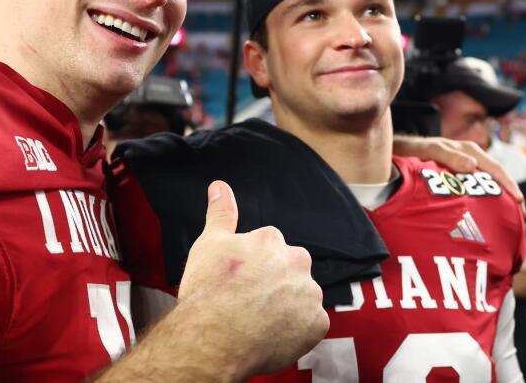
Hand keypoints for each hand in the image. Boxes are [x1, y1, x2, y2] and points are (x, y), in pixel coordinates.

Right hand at [179, 181, 328, 374]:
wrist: (213, 339)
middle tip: (248, 303)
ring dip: (286, 307)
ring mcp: (310, 294)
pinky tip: (272, 336)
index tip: (238, 282)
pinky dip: (296, 332)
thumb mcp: (208, 244)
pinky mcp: (317, 324)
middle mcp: (297, 261)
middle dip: (273, 284)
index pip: (268, 250)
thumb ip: (220, 213)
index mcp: (272, 240)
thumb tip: (219, 186)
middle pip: (288, 271)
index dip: (250, 269)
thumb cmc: (208, 292)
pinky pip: (310, 326)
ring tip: (258, 322)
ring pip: (300, 298)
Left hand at [391, 135, 524, 212]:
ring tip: (511, 218)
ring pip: (490, 184)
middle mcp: (472, 158)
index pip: (496, 169)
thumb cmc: (413, 151)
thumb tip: (473, 166)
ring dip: (501, 198)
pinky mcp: (460, 178)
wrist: (399, 152)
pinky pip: (479, 189)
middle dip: (511, 194)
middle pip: (497, 177)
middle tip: (521, 215)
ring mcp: (466, 168)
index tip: (519, 202)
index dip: (509, 185)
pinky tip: (490, 214)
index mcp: (470, 151)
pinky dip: (488, 199)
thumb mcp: (431, 151)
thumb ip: (449, 156)